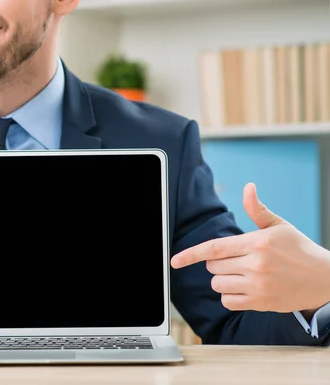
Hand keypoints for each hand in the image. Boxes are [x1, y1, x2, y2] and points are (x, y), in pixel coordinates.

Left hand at [171, 183, 329, 314]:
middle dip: (218, 263)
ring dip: (223, 279)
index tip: (174, 261)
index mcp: (257, 242)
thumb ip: (258, 209)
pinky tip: (244, 288)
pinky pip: (228, 301)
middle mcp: (255, 264)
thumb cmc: (299, 250)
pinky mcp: (261, 302)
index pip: (214, 248)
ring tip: (242, 274)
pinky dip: (230, 296)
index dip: (190, 254)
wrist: (325, 279)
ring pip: (217, 284)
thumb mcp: (280, 226)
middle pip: (213, 266)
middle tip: (238, 260)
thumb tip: (248, 187)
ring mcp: (258, 285)